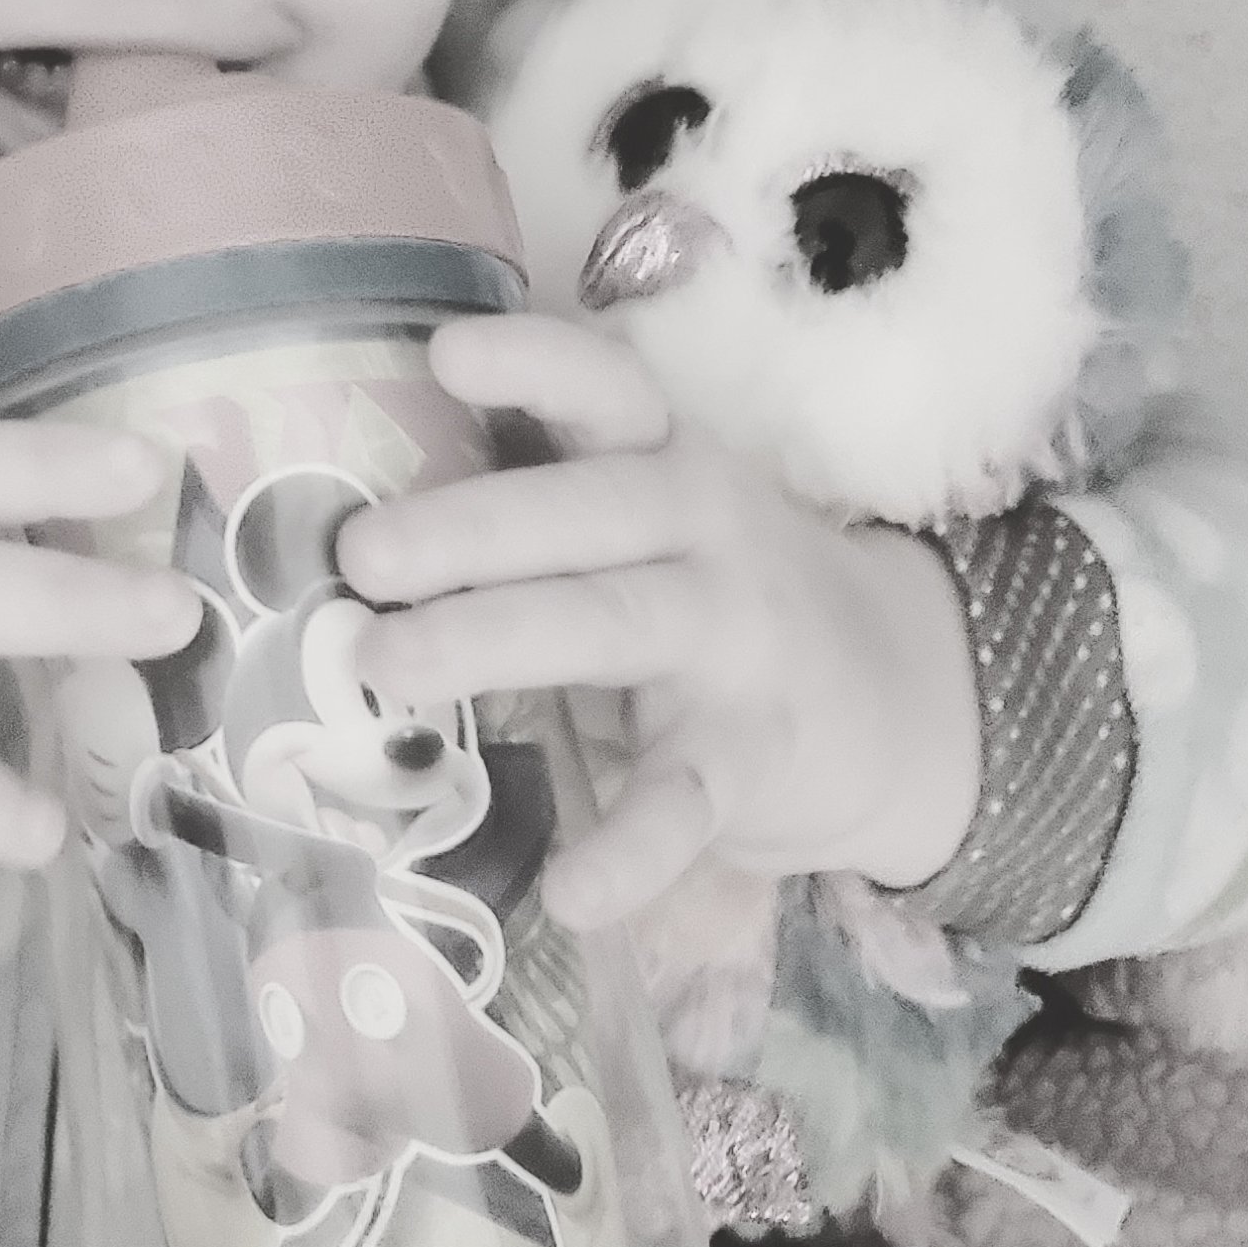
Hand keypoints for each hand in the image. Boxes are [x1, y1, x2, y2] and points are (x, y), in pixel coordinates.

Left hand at [335, 314, 980, 931]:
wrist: (900, 695)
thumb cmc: (712, 585)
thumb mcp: (649, 515)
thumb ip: (536, 501)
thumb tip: (347, 514)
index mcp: (664, 457)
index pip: (605, 389)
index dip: (532, 364)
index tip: (444, 353)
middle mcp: (703, 530)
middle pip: (581, 513)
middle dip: (466, 529)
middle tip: (358, 555)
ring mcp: (733, 641)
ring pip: (607, 626)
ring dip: (491, 641)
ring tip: (385, 668)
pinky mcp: (753, 754)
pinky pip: (684, 800)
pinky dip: (630, 851)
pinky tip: (571, 893)